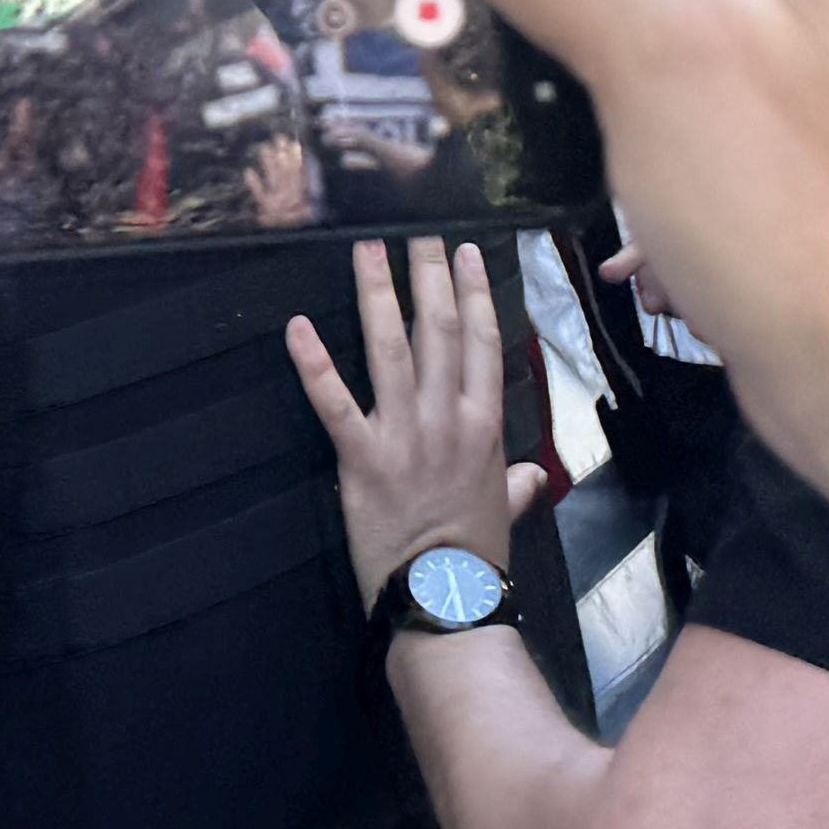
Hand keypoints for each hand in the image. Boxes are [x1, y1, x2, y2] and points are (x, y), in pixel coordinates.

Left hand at [287, 238, 540, 603]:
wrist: (445, 598)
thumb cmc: (476, 557)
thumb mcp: (506, 511)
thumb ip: (518, 483)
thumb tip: (532, 476)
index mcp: (485, 425)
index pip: (482, 342)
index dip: (474, 292)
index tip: (466, 252)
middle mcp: (448, 417)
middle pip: (440, 330)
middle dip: (428, 275)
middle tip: (417, 230)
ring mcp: (405, 434)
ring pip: (391, 349)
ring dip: (376, 295)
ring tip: (366, 250)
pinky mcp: (363, 457)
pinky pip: (334, 402)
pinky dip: (313, 363)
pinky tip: (296, 326)